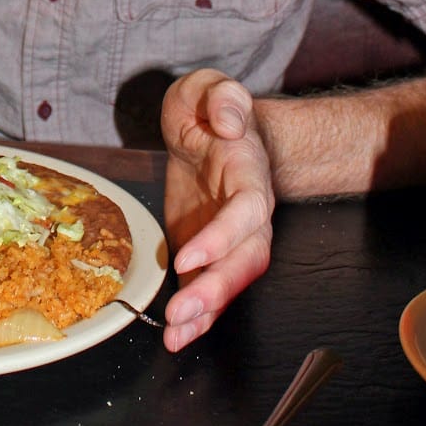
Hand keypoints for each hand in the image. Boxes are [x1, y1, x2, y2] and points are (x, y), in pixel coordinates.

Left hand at [161, 69, 274, 351]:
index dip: (222, 237)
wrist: (212, 132)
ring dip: (207, 312)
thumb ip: (221, 96)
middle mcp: (249, 213)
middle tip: (179, 315)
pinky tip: (176, 336)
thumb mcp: (209, 88)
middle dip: (215, 290)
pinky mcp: (210, 253)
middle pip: (246, 259)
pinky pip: (211, 289)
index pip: (246, 211)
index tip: (188, 258)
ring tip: (176, 336)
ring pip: (233, 282)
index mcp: (248, 174)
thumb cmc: (210, 111)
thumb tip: (229, 121)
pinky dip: (197, 316)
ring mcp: (231, 238)